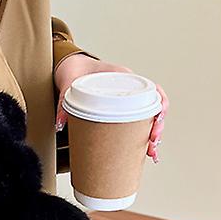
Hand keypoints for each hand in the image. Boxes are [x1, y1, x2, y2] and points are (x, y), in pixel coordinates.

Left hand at [54, 53, 168, 163]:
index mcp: (124, 78)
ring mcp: (124, 101)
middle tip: (152, 145)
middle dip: (157, 128)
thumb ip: (64, 102)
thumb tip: (61, 123)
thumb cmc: (75, 70)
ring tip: (150, 152)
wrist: (68, 67)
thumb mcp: (69, 83)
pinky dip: (138, 137)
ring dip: (150, 136)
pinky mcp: (116, 112)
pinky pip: (133, 124)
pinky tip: (141, 151)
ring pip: (146, 119)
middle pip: (153, 109)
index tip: (157, 121)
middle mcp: (128, 90)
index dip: (160, 107)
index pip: (153, 91)